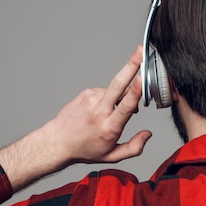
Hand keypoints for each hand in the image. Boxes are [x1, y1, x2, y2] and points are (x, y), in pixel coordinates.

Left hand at [0, 46, 151, 191]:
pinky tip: (101, 111)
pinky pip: (106, 92)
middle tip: (140, 50)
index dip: (135, 91)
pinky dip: (109, 99)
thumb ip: (134, 148)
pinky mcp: (86, 92)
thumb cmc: (85, 149)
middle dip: (131, 65)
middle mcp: (100, 110)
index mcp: (108, 127)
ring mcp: (91, 99)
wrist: (58, 141)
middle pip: (118, 84)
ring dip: (121, 97)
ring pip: (115, 91)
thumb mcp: (111, 156)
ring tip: (111, 114)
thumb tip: (148, 134)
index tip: (141, 78)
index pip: (124, 106)